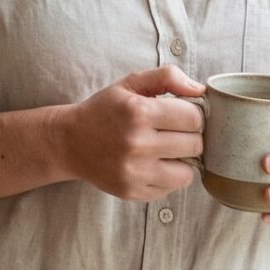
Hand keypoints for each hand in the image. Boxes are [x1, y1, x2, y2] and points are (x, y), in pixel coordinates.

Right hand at [63, 66, 205, 202]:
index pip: (194, 118)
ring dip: (181, 160)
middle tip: (172, 133)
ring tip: (164, 151)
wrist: (70, 142)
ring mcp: (134, 172)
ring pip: (188, 172)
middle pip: (195, 144)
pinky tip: (151, 165)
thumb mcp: (130, 83)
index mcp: (138, 112)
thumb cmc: (104, 111)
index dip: (192, 114)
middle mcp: (137, 144)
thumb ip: (167, 77)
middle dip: (188, 137)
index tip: (179, 115)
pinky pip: (171, 188)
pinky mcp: (133, 191)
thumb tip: (200, 90)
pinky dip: (167, 177)